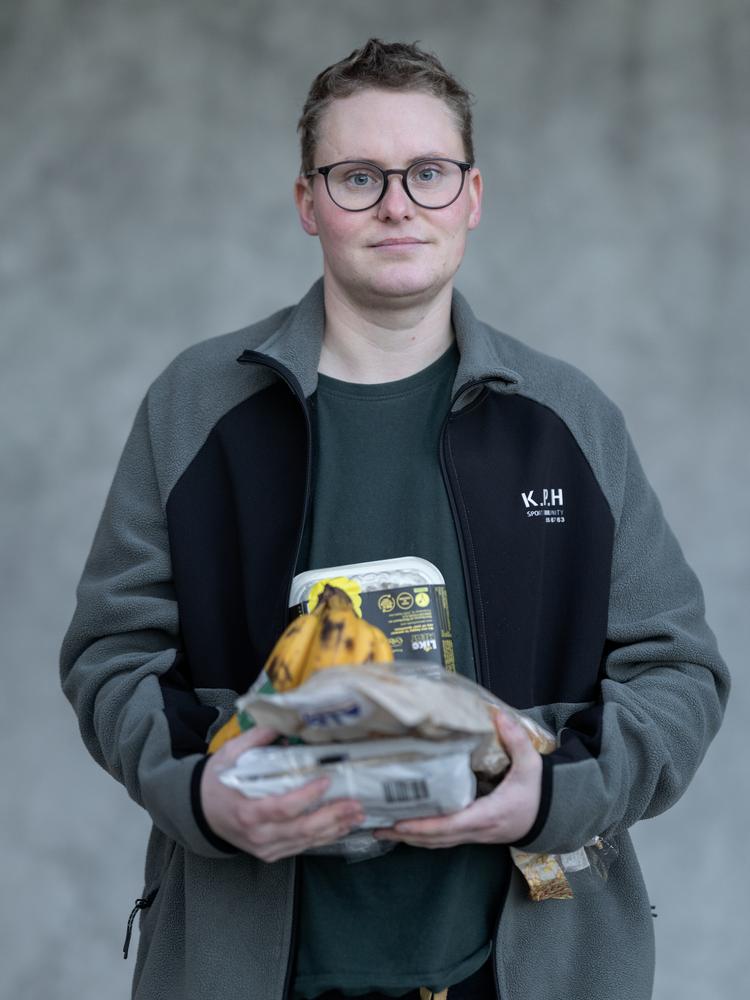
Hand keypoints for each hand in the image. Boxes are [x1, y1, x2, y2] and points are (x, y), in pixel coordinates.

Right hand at [200, 726, 364, 861]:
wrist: (198, 812)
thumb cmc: (216, 782)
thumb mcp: (228, 755)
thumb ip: (255, 739)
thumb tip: (283, 725)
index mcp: (247, 811)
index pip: (283, 807)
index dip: (307, 796)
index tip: (327, 780)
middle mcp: (258, 834)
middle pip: (301, 829)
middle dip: (332, 817)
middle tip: (355, 804)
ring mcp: (265, 847)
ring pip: (305, 841)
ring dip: (334, 828)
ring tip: (356, 815)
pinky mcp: (270, 853)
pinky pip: (301, 847)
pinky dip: (324, 838)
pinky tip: (341, 827)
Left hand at [374, 710, 542, 848]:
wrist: (551, 816)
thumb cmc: (537, 792)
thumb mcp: (531, 765)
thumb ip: (516, 740)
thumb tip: (499, 716)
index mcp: (486, 814)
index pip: (449, 825)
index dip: (423, 826)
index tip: (399, 822)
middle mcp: (475, 830)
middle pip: (435, 838)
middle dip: (405, 834)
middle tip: (376, 827)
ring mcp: (473, 834)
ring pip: (436, 842)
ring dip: (409, 839)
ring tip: (382, 829)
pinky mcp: (471, 832)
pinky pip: (442, 838)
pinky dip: (422, 836)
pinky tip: (406, 829)